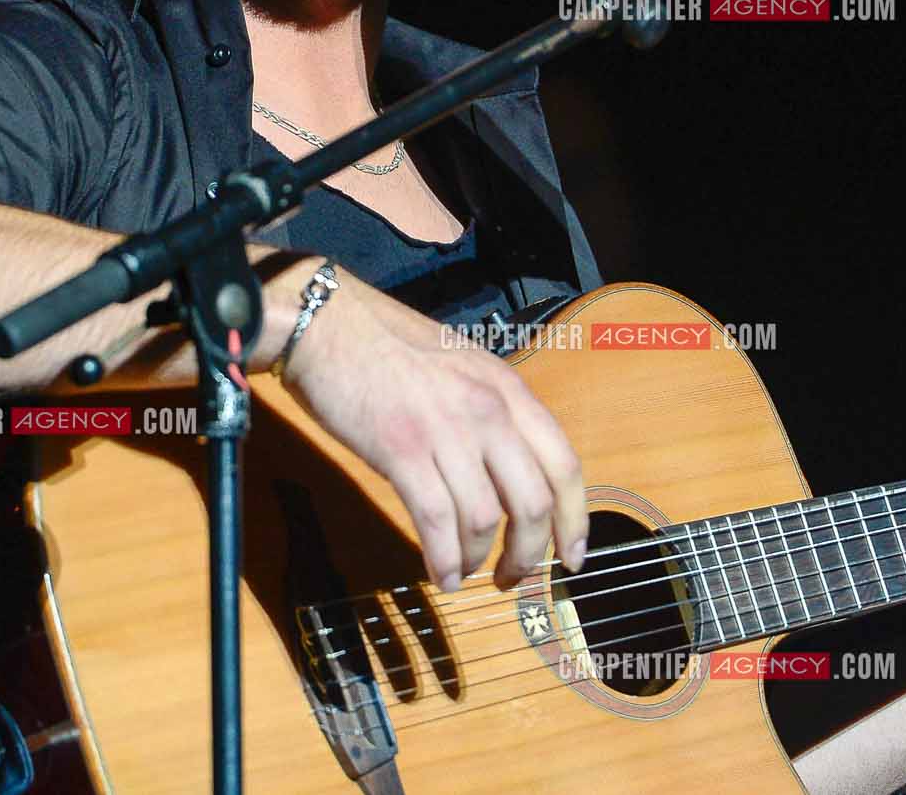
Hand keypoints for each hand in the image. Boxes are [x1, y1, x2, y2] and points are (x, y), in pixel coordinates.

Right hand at [283, 282, 587, 591]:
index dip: (574, 519)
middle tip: (513, 578)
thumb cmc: (392, 348)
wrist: (331, 326)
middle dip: (528, 553)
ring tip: (465, 574)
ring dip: (478, 559)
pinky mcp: (402, 450)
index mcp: (508, 390)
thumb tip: (514, 476)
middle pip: (533, 501)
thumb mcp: (464, 369)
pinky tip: (440, 574)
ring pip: (485, 518)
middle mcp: (488, 410)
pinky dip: (443, 559)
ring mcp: (446, 430)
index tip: (571, 556)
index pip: (563, 464)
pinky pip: (437, 521)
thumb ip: (495, 414)